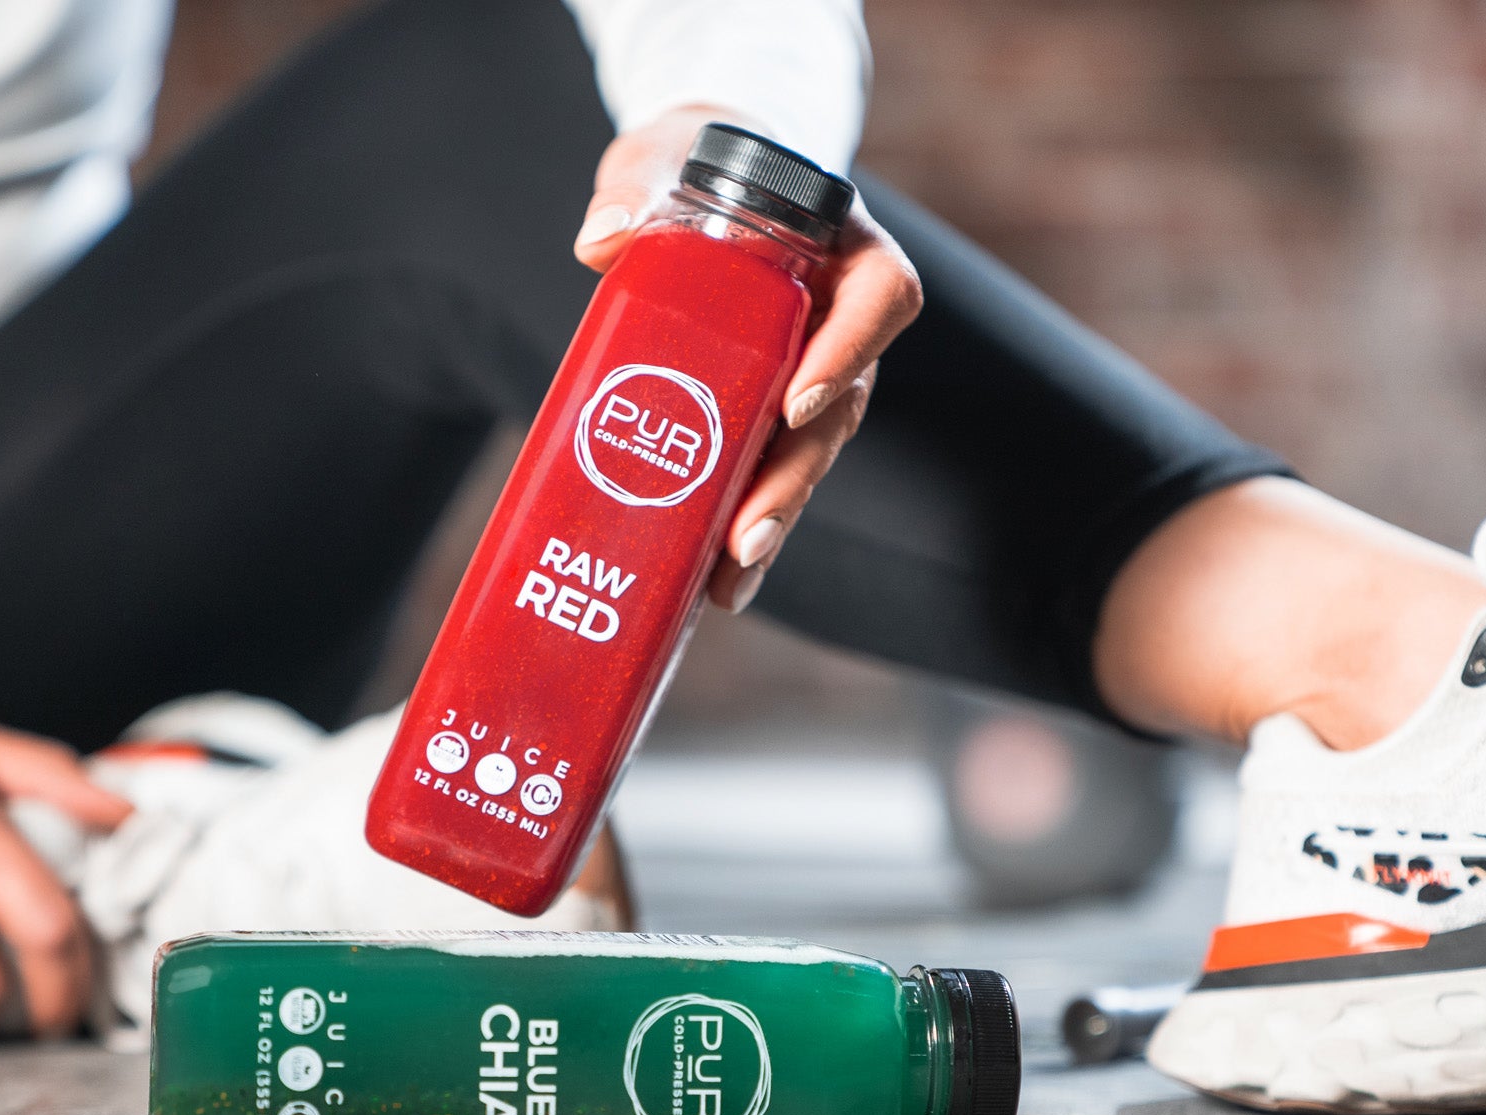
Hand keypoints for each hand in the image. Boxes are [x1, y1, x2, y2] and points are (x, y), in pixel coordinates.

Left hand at [573, 106, 923, 611]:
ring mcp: (810, 372)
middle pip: (841, 409)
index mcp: (844, 249)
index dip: (849, 355)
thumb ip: (635, 188)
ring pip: (808, 455)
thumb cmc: (689, 165)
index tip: (798, 398)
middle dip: (795, 477)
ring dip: (773, 516)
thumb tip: (604, 240)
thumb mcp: (659, 161)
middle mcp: (841, 321)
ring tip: (729, 574)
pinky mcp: (769, 411)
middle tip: (749, 533)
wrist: (692, 180)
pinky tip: (711, 583)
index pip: (881, 300)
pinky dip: (741, 523)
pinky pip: (767, 472)